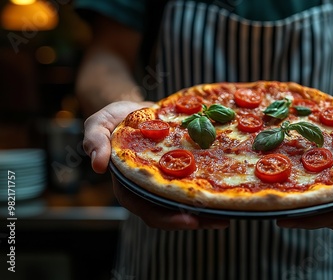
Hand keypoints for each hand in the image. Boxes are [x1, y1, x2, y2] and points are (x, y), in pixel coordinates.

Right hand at [83, 101, 228, 229]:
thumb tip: (97, 165)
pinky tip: (228, 190)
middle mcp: (150, 190)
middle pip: (172, 213)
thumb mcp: (99, 124)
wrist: (136, 109)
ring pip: (187, 204)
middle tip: (220, 220)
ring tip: (231, 212)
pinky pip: (196, 185)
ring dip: (208, 211)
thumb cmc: (116, 119)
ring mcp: (167, 183)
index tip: (188, 220)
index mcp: (129, 186)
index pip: (146, 210)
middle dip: (196, 220)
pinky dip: (211, 190)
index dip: (167, 218)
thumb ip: (94, 140)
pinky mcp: (182, 172)